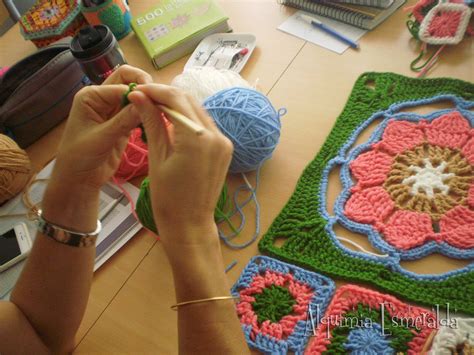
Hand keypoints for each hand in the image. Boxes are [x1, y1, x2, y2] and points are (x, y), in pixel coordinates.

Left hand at [52, 65, 151, 189]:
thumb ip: (124, 120)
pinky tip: (156, 119)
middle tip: (159, 99)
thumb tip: (147, 103)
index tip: (155, 101)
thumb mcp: (102, 137)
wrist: (79, 178)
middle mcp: (103, 98)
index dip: (139, 90)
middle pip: (128, 80)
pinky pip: (138, 112)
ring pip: (135, 96)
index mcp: (91, 96)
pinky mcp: (123, 123)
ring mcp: (113, 110)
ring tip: (161, 109)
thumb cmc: (81, 156)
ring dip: (147, 101)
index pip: (121, 83)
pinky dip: (147, 113)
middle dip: (144, 87)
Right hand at [128, 85, 232, 248]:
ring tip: (155, 110)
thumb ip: (151, 123)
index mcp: (198, 138)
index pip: (177, 99)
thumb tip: (138, 96)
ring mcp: (224, 141)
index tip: (139, 91)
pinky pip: (205, 125)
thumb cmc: (168, 198)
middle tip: (144, 99)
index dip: (156, 91)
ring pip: (198, 112)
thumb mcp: (157, 158)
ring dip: (178, 107)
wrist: (190, 225)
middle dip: (167, 96)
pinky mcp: (225, 148)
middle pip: (190, 102)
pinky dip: (189, 121)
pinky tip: (172, 125)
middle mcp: (216, 135)